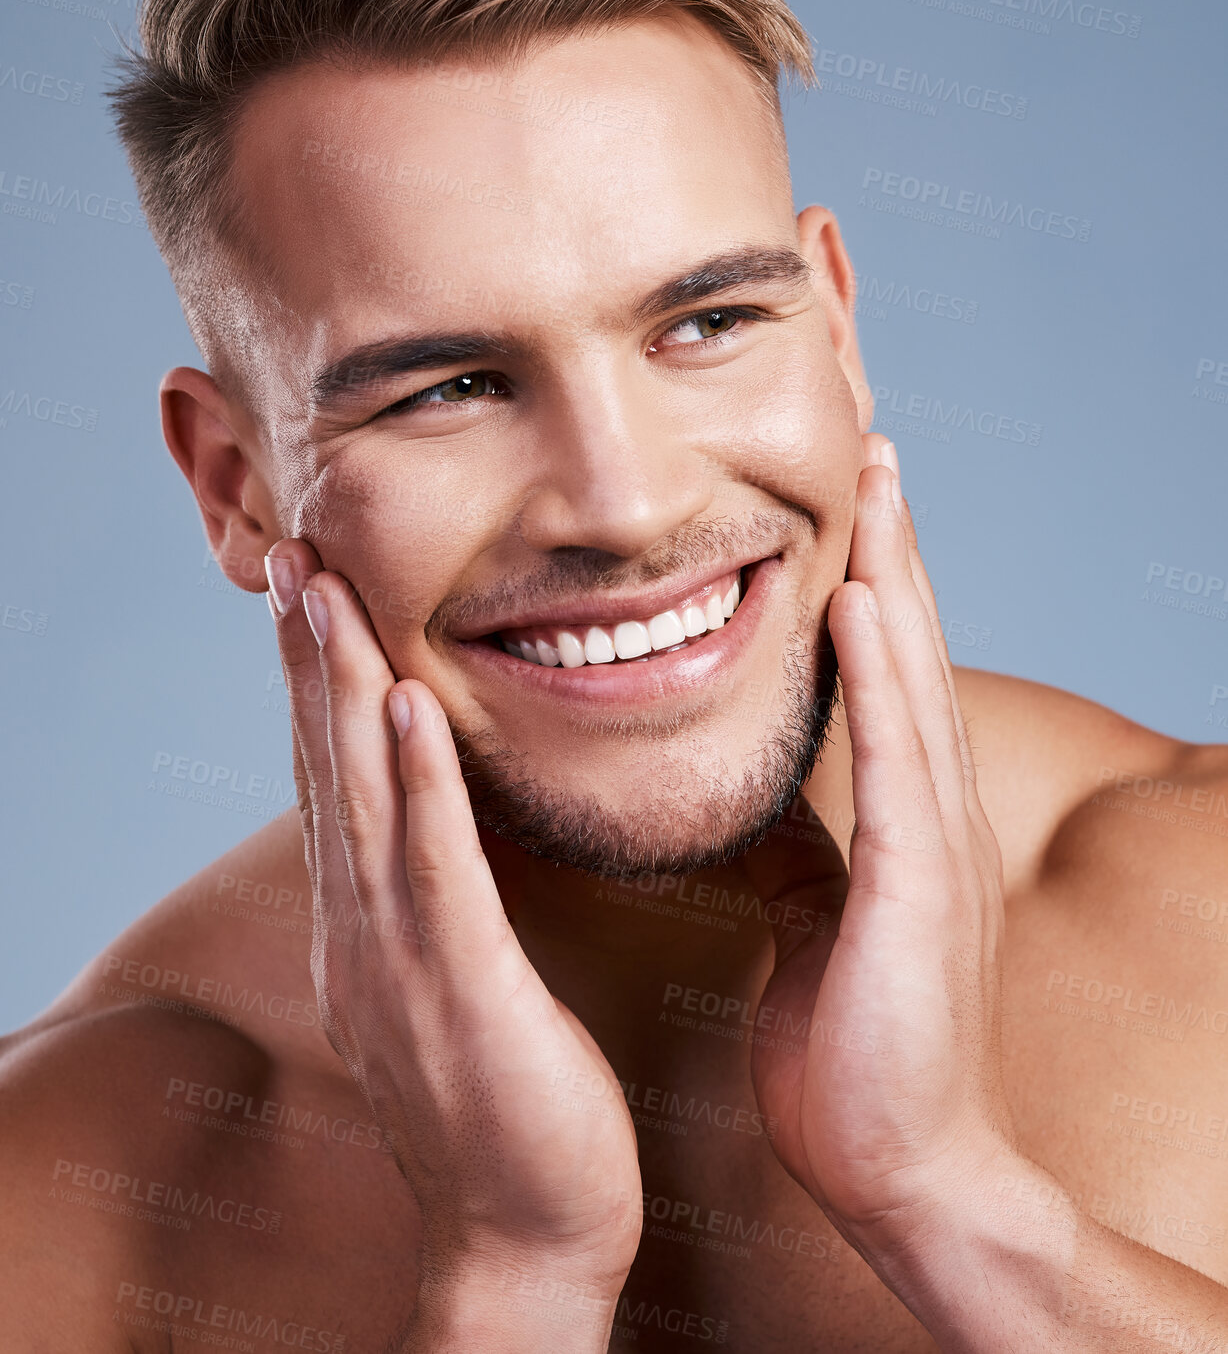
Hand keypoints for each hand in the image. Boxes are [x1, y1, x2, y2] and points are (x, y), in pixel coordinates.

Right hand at [264, 540, 640, 1342]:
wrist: (530, 1236)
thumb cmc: (516, 1102)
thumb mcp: (461, 979)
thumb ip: (444, 899)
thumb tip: (449, 826)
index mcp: (369, 925)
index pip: (334, 781)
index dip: (316, 683)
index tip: (312, 592)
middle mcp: (362, 931)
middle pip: (326, 769)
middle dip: (309, 657)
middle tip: (293, 554)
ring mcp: (399, 960)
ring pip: (362, 797)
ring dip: (341, 687)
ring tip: (325, 593)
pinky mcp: (459, 989)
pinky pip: (434, 867)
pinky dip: (417, 779)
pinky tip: (405, 703)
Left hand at [742, 434, 1014, 1262]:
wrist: (900, 1169)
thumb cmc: (854, 1053)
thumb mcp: (813, 924)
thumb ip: (795, 855)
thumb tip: (751, 807)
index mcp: (898, 822)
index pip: (881, 677)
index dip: (869, 582)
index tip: (843, 502)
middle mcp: (925, 814)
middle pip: (909, 651)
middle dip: (891, 545)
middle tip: (871, 447)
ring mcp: (930, 846)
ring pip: (912, 679)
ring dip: (895, 571)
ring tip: (875, 478)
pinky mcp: (915, 889)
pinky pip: (893, 761)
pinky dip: (879, 672)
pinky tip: (860, 597)